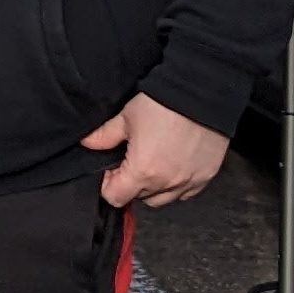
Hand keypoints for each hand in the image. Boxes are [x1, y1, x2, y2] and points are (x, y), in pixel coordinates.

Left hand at [87, 92, 227, 208]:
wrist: (203, 93)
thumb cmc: (166, 103)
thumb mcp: (127, 116)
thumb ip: (104, 135)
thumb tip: (87, 142)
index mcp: (143, 171)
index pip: (115, 197)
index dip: (108, 183)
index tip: (112, 168)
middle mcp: (167, 183)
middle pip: (139, 198)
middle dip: (131, 183)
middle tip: (133, 159)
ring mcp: (189, 182)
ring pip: (163, 199)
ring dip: (154, 187)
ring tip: (154, 162)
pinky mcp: (206, 176)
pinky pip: (186, 192)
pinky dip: (177, 184)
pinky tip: (174, 164)